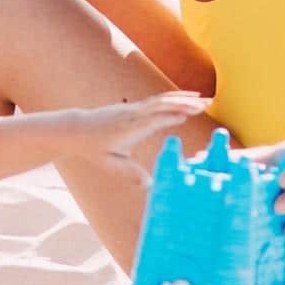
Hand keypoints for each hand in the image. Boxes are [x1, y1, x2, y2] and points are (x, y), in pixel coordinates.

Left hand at [65, 92, 209, 181]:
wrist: (77, 129)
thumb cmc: (94, 148)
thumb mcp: (111, 164)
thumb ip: (131, 174)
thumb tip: (149, 186)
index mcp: (130, 127)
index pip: (154, 118)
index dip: (172, 115)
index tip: (191, 115)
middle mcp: (134, 114)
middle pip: (163, 104)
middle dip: (186, 103)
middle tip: (207, 103)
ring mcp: (135, 108)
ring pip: (163, 99)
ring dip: (184, 98)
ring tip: (205, 100)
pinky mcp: (135, 108)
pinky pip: (158, 101)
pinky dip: (174, 99)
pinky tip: (186, 100)